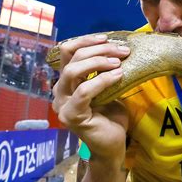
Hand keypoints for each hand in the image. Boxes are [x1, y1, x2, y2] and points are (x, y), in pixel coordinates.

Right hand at [52, 34, 130, 157]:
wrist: (113, 144)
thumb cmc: (111, 115)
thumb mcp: (108, 86)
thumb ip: (104, 69)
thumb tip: (116, 47)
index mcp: (66, 81)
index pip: (67, 52)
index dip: (85, 40)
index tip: (106, 38)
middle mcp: (60, 90)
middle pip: (72, 58)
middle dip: (99, 49)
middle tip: (121, 50)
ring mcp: (63, 104)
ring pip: (73, 71)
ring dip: (99, 61)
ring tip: (119, 62)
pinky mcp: (71, 115)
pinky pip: (84, 91)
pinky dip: (103, 80)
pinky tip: (118, 77)